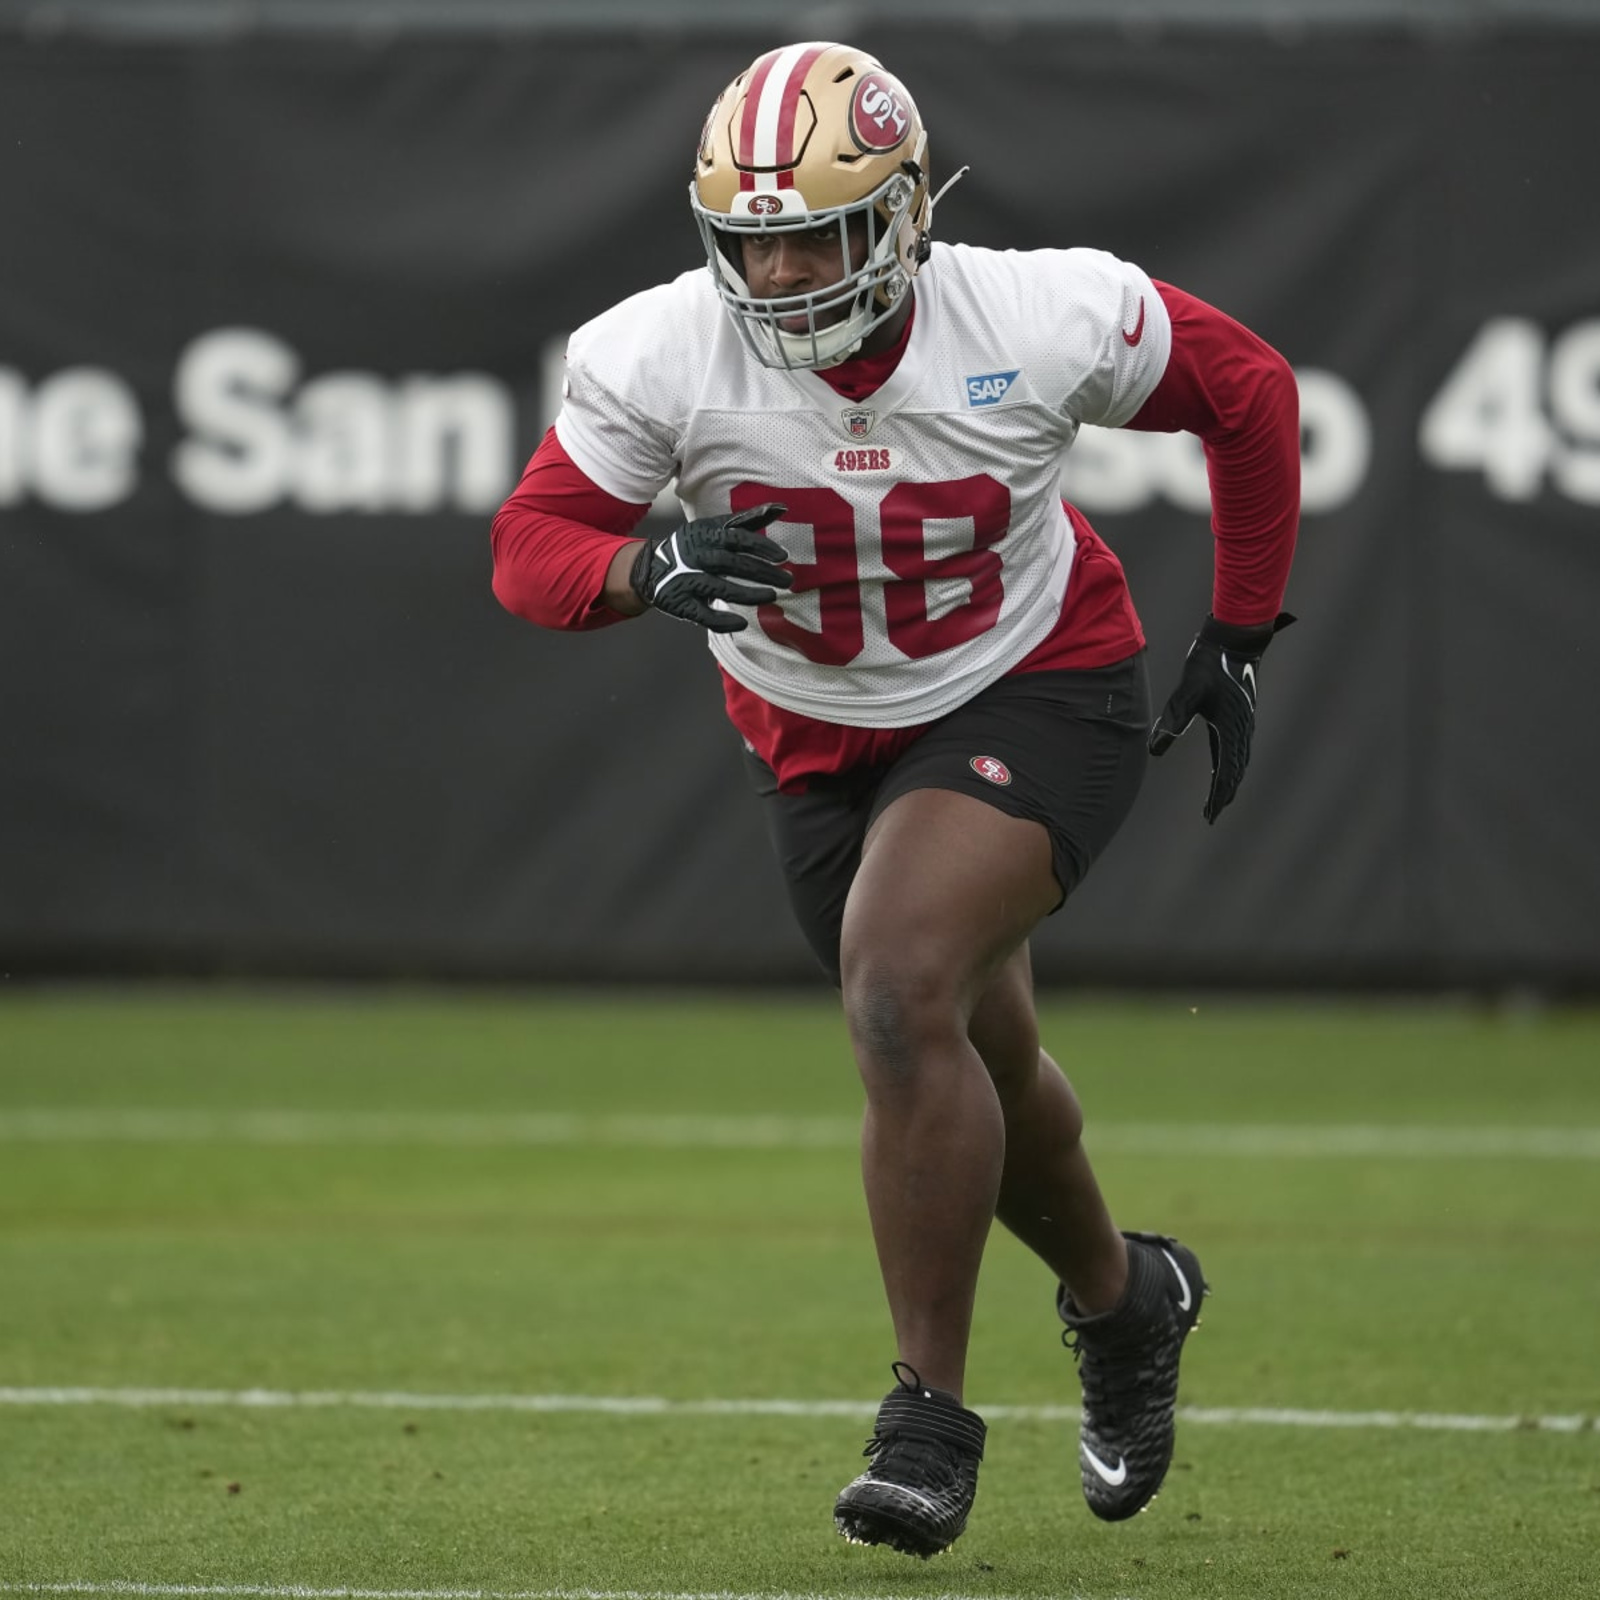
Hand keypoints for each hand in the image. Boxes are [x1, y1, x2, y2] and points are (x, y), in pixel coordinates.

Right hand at [629, 502, 791, 632]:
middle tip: (787, 580)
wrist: (651, 569)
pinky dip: (722, 621)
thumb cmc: (693, 547)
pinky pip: (703, 615)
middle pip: (734, 565)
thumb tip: (781, 508)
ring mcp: (688, 581)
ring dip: (749, 595)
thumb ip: (746, 521)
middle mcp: (698, 556)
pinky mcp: (681, 603)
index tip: (783, 556)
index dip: (762, 547)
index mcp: (707, 536)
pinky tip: (741, 624)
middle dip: (763, 573)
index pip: (738, 539)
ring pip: (721, 589)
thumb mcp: (714, 529)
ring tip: (772, 596)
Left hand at [1148, 611, 1294, 822]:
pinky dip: (1231, 765)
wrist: (1233, 641)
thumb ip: (1173, 719)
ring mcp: (1243, 722)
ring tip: (1218, 800)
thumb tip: (1155, 748)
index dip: (1218, 794)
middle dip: (1224, 794)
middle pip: (1235, 770)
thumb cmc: (1209, 664)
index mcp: (1231, 726)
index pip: (1226, 769)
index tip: (1210, 813)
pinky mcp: (1239, 716)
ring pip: (1239, 761)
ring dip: (1229, 782)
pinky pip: (1237, 748)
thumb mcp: (1187, 691)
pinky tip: (1222, 771)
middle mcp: (1242, 727)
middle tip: (1211, 815)